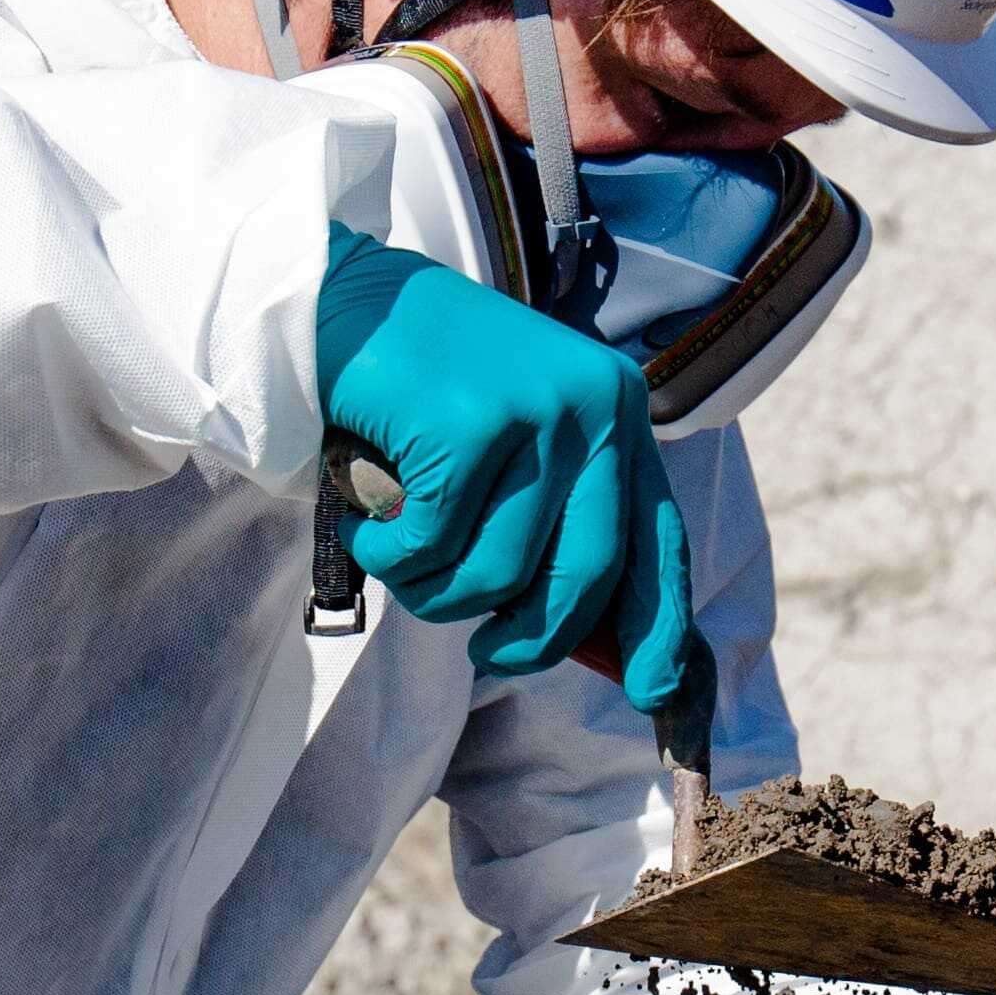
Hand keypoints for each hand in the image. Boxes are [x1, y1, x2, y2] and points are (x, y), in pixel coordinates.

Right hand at [316, 225, 695, 711]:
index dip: (657, 624)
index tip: (650, 692)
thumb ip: (554, 517)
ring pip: (500, 574)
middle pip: (586, 574)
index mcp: (616, 411)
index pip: (657, 537)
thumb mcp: (514, 442)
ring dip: (437, 594)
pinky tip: (372, 529)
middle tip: (487, 656)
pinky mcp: (470, 422)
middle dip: (532, 638)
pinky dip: (392, 560)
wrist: (338, 302)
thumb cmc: (422, 389)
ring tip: (402, 558)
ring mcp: (535, 410)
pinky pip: (435, 549)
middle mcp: (593, 406)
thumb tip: (586, 637)